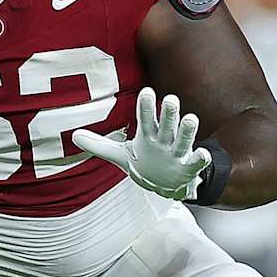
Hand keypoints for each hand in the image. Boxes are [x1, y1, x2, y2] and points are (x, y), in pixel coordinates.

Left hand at [76, 87, 211, 200]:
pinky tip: (203, 153)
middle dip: (168, 113)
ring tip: (191, 118)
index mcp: (149, 135)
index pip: (145, 119)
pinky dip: (201, 158)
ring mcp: (177, 154)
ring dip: (187, 130)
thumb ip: (99, 145)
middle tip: (170, 98)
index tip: (147, 91)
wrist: (167, 185)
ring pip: (183, 139)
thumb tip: (73, 136)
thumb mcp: (121, 155)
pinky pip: (196, 162)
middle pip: (166, 125)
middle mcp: (164, 141)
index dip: (146, 107)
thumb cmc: (145, 163)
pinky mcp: (188, 168)